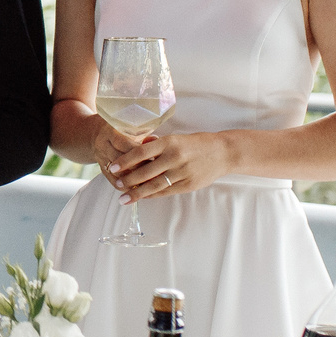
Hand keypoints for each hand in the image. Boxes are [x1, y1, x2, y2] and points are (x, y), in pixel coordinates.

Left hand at [107, 130, 237, 201]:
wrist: (222, 152)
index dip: (125, 161)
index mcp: (169, 142)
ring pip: (154, 185)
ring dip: (137, 193)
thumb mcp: (176, 138)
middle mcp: (174, 157)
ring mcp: (182, 172)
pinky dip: (152, 195)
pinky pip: (166, 192)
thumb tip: (136, 147)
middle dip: (128, 180)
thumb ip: (156, 144)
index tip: (112, 167)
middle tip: (116, 184)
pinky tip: (142, 197)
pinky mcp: (188, 185)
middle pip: (145, 172)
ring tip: (124, 198)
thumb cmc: (196, 143)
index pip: (140, 152)